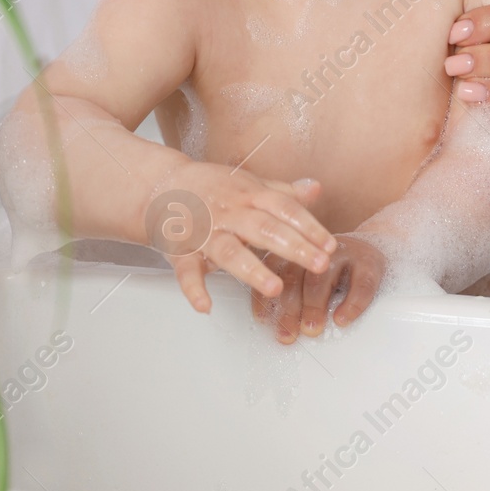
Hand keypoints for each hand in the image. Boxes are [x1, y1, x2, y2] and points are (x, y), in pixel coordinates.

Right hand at [156, 163, 337, 313]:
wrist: (159, 185)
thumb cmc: (211, 188)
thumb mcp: (248, 183)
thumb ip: (282, 192)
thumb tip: (316, 189)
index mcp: (248, 195)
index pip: (284, 208)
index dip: (309, 226)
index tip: (330, 245)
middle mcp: (230, 213)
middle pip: (265, 229)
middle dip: (294, 247)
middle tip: (319, 265)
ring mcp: (205, 233)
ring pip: (230, 252)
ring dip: (253, 270)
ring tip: (275, 288)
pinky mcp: (181, 252)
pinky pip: (186, 272)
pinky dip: (193, 290)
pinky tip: (205, 306)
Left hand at [251, 235, 386, 342]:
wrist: (371, 249)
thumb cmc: (333, 271)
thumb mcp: (306, 274)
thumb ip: (287, 291)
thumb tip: (269, 322)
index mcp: (295, 249)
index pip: (274, 272)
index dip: (266, 296)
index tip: (264, 321)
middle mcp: (315, 247)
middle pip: (295, 275)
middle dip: (289, 307)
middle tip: (288, 334)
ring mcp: (343, 251)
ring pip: (322, 277)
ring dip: (314, 306)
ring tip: (312, 329)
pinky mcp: (369, 261)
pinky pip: (361, 284)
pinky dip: (351, 304)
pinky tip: (342, 319)